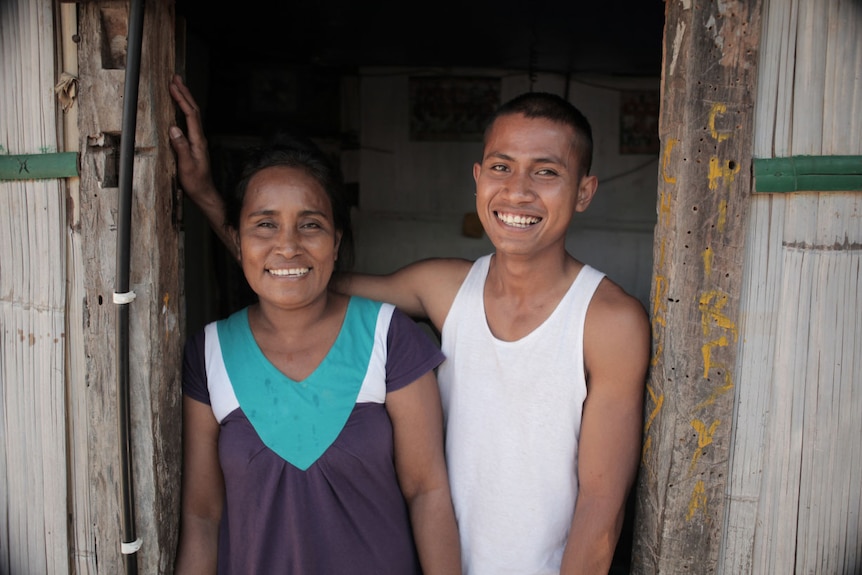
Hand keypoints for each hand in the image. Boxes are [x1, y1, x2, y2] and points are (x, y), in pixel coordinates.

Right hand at [169, 74, 217, 207]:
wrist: (204, 193)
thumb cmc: (195, 182)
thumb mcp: (186, 166)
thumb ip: (180, 147)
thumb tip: (173, 128)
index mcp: (198, 141)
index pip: (190, 115)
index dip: (182, 99)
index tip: (173, 86)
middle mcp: (199, 138)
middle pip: (193, 111)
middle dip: (184, 93)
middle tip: (176, 78)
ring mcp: (197, 140)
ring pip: (192, 115)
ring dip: (185, 99)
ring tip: (177, 86)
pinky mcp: (194, 144)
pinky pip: (189, 122)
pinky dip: (184, 110)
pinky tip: (180, 107)